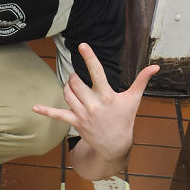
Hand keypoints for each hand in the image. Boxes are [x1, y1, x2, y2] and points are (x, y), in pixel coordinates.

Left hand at [33, 42, 158, 176]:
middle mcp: (93, 104)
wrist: (115, 144)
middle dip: (74, 77)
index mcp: (107, 95)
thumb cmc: (124, 119)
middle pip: (76, 83)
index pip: (97, 73)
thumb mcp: (134, 99)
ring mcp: (82, 114)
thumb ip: (142, 80)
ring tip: (73, 86)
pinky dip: (46, 111)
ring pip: (67, 94)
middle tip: (77, 77)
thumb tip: (155, 66)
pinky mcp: (75, 122)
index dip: (89, 58)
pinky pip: (58, 115)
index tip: (82, 45)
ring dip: (67, 87)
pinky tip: (34, 108)